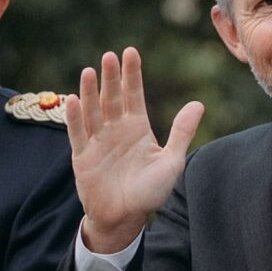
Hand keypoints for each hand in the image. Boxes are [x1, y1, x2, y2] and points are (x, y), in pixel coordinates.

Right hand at [67, 46, 202, 255]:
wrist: (126, 218)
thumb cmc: (150, 192)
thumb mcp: (172, 161)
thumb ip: (182, 132)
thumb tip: (197, 104)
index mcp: (137, 127)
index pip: (134, 95)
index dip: (132, 74)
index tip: (130, 52)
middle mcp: (116, 129)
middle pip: (112, 98)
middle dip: (111, 78)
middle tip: (109, 56)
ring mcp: (98, 141)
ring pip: (93, 111)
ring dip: (89, 92)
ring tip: (88, 71)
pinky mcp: (83, 156)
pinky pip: (78, 133)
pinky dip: (75, 117)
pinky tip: (73, 99)